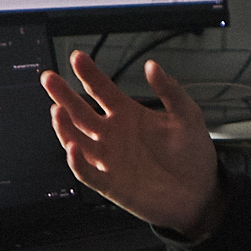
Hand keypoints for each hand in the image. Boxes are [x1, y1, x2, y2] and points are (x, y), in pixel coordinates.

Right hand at [42, 51, 223, 237]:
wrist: (200, 193)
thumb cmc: (193, 155)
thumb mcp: (187, 116)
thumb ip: (171, 91)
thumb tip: (153, 66)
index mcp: (129, 114)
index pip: (101, 90)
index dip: (88, 74)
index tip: (77, 58)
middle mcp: (113, 134)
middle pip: (80, 112)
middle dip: (64, 94)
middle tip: (50, 78)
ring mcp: (109, 158)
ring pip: (76, 140)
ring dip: (65, 126)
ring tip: (57, 110)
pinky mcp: (110, 183)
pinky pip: (86, 172)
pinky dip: (76, 161)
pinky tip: (73, 147)